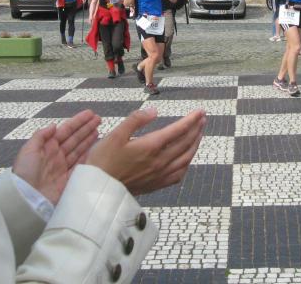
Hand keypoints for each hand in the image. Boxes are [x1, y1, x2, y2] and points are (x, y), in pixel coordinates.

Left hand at [13, 110, 100, 204]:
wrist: (27, 198)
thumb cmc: (25, 172)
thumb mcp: (28, 150)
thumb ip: (41, 136)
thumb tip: (54, 125)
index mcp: (47, 147)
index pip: (66, 131)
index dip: (78, 122)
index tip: (89, 114)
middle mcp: (57, 156)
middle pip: (75, 138)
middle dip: (86, 128)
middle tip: (99, 119)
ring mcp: (65, 167)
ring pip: (80, 149)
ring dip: (89, 139)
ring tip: (99, 130)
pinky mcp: (70, 179)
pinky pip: (82, 164)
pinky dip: (89, 156)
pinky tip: (96, 148)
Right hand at [86, 107, 205, 194]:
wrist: (97, 189)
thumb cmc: (103, 160)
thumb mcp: (115, 134)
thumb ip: (136, 120)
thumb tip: (155, 111)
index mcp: (151, 146)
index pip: (178, 130)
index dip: (191, 120)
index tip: (200, 111)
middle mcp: (159, 161)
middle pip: (186, 143)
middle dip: (196, 129)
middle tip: (203, 118)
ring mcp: (159, 175)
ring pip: (186, 158)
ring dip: (195, 144)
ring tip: (199, 134)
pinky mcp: (156, 185)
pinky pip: (179, 174)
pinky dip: (187, 163)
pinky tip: (187, 159)